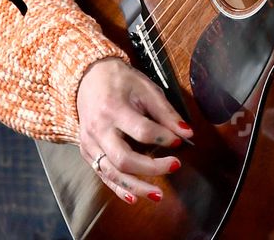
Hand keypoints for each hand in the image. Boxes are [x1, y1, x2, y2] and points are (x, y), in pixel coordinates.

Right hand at [75, 58, 192, 204]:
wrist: (87, 77)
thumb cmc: (119, 81)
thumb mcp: (145, 88)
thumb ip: (166, 112)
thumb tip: (186, 133)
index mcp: (113, 108)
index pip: (141, 130)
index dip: (164, 137)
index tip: (179, 140)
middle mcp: (98, 128)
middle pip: (124, 158)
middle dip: (152, 168)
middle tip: (175, 165)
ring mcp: (90, 142)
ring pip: (112, 173)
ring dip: (136, 187)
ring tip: (158, 194)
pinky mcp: (87, 151)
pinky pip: (103, 175)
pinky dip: (119, 189)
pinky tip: (134, 198)